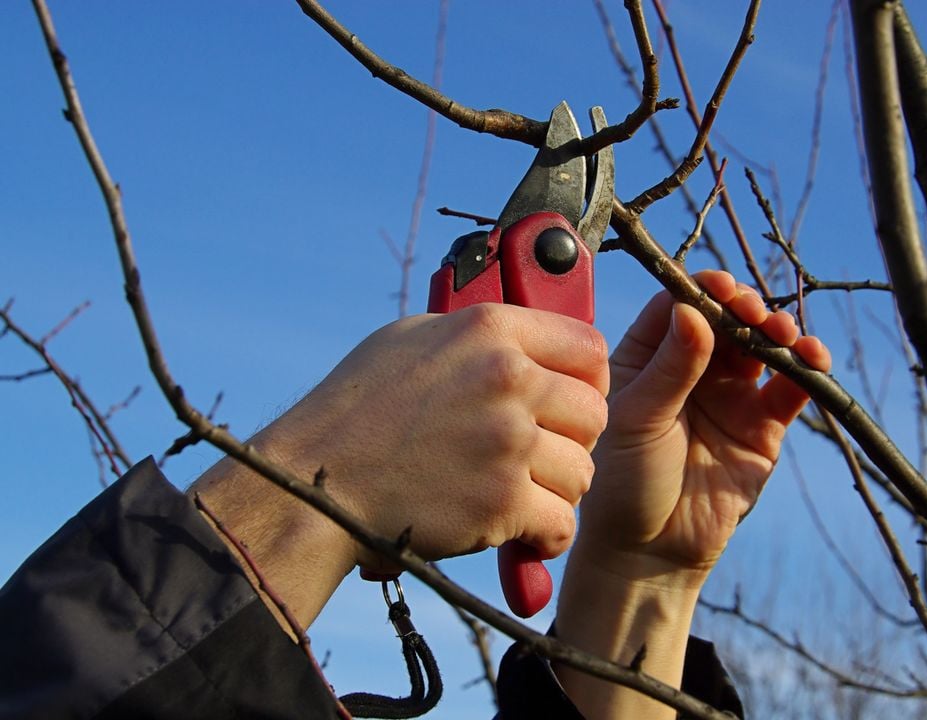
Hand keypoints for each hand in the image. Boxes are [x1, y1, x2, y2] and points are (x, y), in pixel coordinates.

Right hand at [193, 303, 608, 625]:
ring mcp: (507, 441)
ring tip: (521, 494)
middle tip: (541, 458)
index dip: (588, 381)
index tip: (571, 404)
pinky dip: (544, 536)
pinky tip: (520, 532)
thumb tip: (525, 341)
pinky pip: (561, 524)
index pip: (589, 346)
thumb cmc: (356, 411)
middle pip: (594, 413)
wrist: (313, 483)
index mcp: (489, 330)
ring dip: (558, 492)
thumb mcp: (413, 340)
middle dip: (574, 441)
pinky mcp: (501, 502)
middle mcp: (506, 378)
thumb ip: (478, 337)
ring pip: (584, 473)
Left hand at [577, 270, 831, 582]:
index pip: (678, 306)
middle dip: (744, 308)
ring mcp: (728, 396)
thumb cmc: (624, 482)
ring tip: (781, 335)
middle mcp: (690, 370)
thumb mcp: (638, 419)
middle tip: (752, 313)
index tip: (721, 289)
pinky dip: (805, 369)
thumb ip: (669, 369)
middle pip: (726, 320)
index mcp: (647, 359)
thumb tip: (694, 310)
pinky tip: (811, 358)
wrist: (648, 551)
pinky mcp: (762, 427)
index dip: (702, 291)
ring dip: (777, 331)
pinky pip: (789, 388)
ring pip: (760, 347)